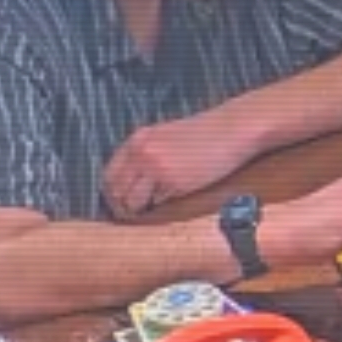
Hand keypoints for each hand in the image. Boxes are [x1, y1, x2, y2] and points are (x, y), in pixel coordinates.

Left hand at [103, 113, 251, 219]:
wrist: (231, 128)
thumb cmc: (205, 133)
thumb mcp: (166, 136)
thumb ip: (147, 152)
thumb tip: (134, 178)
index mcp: (138, 140)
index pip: (109, 174)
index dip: (113, 192)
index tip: (120, 201)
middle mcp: (141, 153)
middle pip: (115, 190)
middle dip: (122, 205)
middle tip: (132, 214)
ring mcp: (156, 168)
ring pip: (132, 201)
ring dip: (139, 210)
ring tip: (150, 211)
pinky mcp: (174, 182)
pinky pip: (157, 204)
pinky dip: (161, 207)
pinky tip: (171, 202)